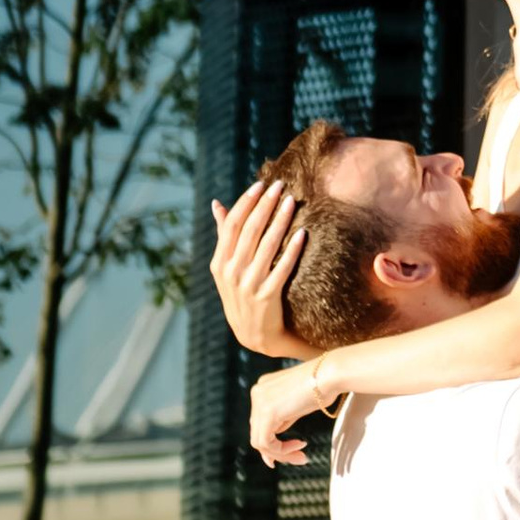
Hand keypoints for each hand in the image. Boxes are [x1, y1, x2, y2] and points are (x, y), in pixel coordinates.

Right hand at [210, 181, 308, 360]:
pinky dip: (292, 249)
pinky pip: (282, 268)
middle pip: (249, 230)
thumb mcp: (226, 269)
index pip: (232, 224)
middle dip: (266, 204)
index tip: (261, 184)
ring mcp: (248, 285)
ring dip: (280, 220)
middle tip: (281, 185)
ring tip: (292, 201)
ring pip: (266, 245)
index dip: (246, 202)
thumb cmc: (242, 294)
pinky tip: (303, 233)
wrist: (254, 335)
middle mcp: (231, 272)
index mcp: (219, 263)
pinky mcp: (267, 297)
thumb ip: (224, 236)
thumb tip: (216, 204)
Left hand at [250, 361, 329, 469]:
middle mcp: (257, 393)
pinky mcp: (267, 412)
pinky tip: (299, 447)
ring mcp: (259, 401)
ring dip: (281, 454)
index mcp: (263, 388)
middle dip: (278, 451)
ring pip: (259, 440)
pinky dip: (281, 451)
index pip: (261, 422)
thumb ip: (284, 418)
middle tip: (299, 458)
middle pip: (258, 432)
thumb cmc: (324, 386)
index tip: (293, 452)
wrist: (331, 374)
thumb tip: (277, 443)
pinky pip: (265, 442)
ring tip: (301, 457)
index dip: (273, 442)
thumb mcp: (298, 404)